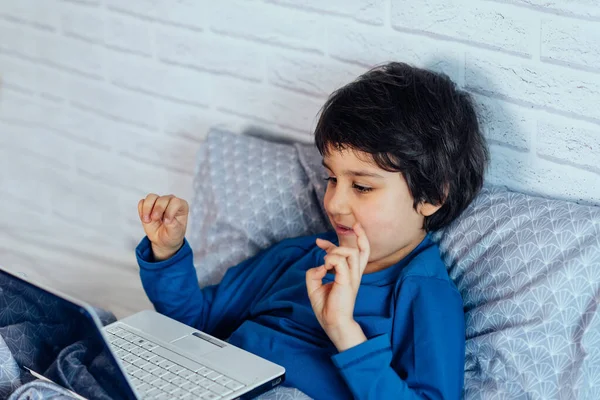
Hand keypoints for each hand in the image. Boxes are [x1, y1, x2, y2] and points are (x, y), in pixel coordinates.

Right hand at [138, 194, 188, 260]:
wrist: (163, 240)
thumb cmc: (172, 234)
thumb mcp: (175, 233)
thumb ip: (173, 226)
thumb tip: (167, 219)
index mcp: (181, 206)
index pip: (176, 202)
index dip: (169, 211)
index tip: (166, 222)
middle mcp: (170, 201)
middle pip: (163, 199)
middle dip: (158, 209)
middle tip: (155, 219)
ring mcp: (159, 202)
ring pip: (151, 197)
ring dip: (147, 208)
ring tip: (147, 219)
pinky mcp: (149, 205)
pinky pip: (142, 202)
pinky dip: (141, 211)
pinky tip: (145, 219)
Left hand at [306, 223, 369, 349]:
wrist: (333, 323)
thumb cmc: (326, 308)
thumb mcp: (315, 286)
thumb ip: (315, 272)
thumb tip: (320, 265)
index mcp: (348, 275)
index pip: (347, 254)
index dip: (332, 245)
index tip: (318, 242)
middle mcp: (353, 274)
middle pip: (363, 251)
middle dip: (360, 235)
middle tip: (354, 224)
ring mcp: (352, 277)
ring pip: (351, 253)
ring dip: (336, 251)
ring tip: (326, 261)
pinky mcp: (347, 281)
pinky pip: (341, 262)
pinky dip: (331, 259)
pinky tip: (325, 267)